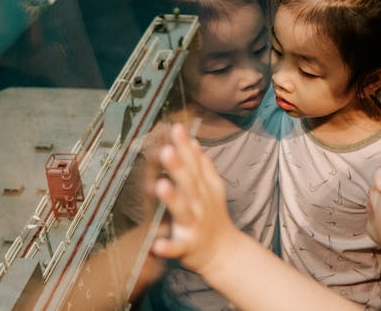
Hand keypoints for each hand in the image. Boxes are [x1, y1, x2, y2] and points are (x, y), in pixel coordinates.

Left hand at [152, 124, 236, 275]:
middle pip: (188, 182)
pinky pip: (176, 247)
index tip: (176, 128)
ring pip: (182, 211)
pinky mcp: (187, 247)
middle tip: (166, 149)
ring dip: (172, 199)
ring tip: (160, 185)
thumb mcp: (212, 187)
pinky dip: (168, 246)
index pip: (194, 162)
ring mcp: (194, 225)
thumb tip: (193, 141)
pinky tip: (156, 244)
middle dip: (178, 165)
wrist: (223, 252)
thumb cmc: (213, 216)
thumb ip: (202, 165)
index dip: (185, 145)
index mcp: (202, 188)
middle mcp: (199, 203)